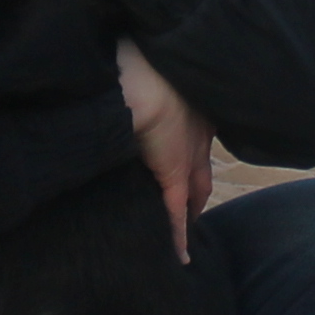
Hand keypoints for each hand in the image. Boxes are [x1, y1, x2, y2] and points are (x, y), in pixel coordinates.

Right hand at [117, 39, 212, 261]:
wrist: (139, 75)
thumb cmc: (136, 59)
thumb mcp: (140, 65)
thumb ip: (135, 76)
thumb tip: (112, 73)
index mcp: (193, 101)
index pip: (196, 134)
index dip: (192, 149)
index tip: (182, 156)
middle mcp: (198, 130)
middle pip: (203, 167)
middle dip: (197, 187)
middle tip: (190, 205)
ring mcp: (189, 153)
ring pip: (195, 191)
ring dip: (190, 210)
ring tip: (183, 231)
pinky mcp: (175, 173)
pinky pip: (177, 212)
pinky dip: (178, 234)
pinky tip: (180, 255)